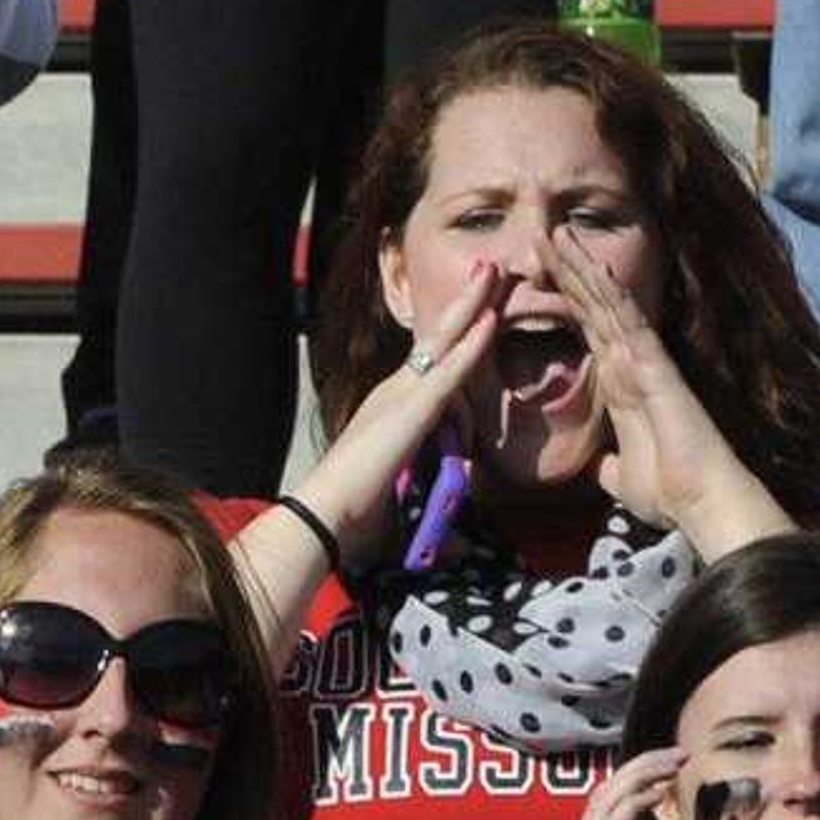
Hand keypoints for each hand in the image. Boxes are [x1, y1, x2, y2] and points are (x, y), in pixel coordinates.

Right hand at [282, 259, 517, 564]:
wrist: (324, 519)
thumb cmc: (353, 521)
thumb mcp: (404, 512)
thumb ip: (438, 521)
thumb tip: (465, 550)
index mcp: (390, 411)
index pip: (430, 366)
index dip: (454, 336)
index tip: (475, 310)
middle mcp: (394, 393)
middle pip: (437, 338)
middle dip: (465, 302)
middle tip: (488, 269)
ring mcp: (402, 397)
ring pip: (445, 343)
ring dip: (473, 306)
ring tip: (495, 273)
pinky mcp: (411, 411)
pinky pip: (449, 371)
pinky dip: (472, 344)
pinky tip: (491, 318)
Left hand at [547, 220, 776, 551]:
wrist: (697, 503)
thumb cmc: (669, 493)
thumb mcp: (620, 479)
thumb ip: (606, 466)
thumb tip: (595, 468)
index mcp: (620, 384)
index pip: (588, 330)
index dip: (565, 299)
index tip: (540, 271)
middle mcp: (631, 363)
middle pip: (593, 306)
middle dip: (567, 269)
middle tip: (541, 232)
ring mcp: (643, 360)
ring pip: (607, 303)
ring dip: (581, 268)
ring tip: (555, 233)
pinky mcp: (654, 365)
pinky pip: (628, 320)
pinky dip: (608, 292)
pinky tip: (589, 265)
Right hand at [563, 743, 686, 819]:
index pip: (605, 800)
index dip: (632, 778)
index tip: (664, 769)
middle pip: (606, 789)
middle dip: (641, 765)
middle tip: (675, 753)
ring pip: (608, 795)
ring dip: (643, 773)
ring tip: (674, 763)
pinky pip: (616, 817)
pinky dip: (638, 799)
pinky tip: (661, 792)